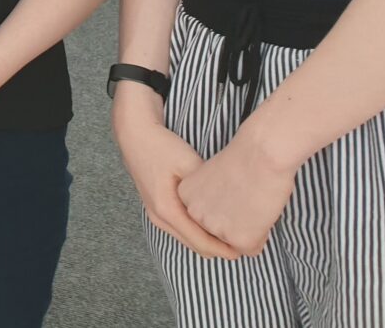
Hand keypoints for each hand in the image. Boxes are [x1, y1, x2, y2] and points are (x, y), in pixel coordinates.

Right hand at [112, 99, 240, 259]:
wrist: (134, 135)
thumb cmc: (160, 146)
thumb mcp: (189, 164)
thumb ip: (208, 188)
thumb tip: (234, 206)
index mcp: (167, 210)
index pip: (202, 243)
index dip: (227, 250)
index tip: (250, 249)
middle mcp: (159, 218)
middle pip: (196, 246)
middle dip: (222, 249)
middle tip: (249, 244)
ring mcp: (156, 215)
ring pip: (189, 239)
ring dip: (210, 241)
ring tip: (235, 234)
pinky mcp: (157, 209)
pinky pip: (182, 230)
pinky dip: (200, 232)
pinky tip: (214, 223)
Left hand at [176, 129, 297, 256]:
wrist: (261, 152)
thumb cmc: (243, 156)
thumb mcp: (211, 177)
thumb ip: (209, 198)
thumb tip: (222, 214)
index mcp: (185, 196)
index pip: (204, 217)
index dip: (225, 207)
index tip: (234, 191)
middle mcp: (194, 214)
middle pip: (218, 232)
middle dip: (236, 222)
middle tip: (247, 197)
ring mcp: (215, 228)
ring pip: (235, 241)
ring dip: (249, 228)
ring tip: (254, 201)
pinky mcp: (238, 239)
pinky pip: (253, 247)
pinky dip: (262, 233)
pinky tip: (262, 211)